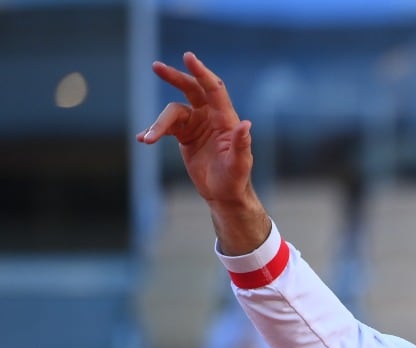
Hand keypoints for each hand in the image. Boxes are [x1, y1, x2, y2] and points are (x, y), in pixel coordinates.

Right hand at [137, 52, 269, 253]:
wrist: (224, 194)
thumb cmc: (235, 180)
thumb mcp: (239, 165)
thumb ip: (241, 145)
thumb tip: (246, 124)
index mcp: (226, 120)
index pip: (214, 90)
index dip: (202, 73)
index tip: (188, 57)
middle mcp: (211, 118)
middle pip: (191, 89)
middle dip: (175, 77)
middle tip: (156, 67)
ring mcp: (197, 125)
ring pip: (173, 112)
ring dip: (158, 124)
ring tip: (147, 139)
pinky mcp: (185, 135)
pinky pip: (166, 127)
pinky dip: (153, 131)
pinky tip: (142, 138)